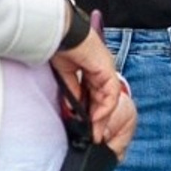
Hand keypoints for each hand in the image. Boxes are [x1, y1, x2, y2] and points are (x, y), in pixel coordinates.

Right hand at [51, 28, 135, 154]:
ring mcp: (106, 70)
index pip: (94, 95)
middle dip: (98, 120)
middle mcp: (102, 70)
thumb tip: (73, 109)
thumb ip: (72, 92)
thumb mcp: (66, 75)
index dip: (91, 112)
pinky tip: (97, 119)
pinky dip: (104, 108)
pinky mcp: (107, 70)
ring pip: (108, 100)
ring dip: (102, 118)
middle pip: (103, 100)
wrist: (61, 33)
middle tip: (94, 137)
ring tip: (96, 134)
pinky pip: (109, 94)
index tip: (87, 128)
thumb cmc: (60, 48)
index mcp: (91, 69)